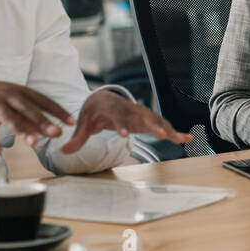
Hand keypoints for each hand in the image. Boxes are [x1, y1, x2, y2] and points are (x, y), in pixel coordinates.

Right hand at [0, 80, 74, 157]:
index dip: (58, 111)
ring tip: (34, 143)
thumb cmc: (2, 99)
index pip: (43, 101)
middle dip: (43, 121)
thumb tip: (54, 131)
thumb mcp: (18, 102)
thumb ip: (34, 116)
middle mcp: (9, 96)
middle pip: (28, 109)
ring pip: (10, 119)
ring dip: (22, 131)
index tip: (72, 123)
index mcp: (22, 91)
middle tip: (57, 133)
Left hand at [60, 90, 192, 153]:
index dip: (121, 124)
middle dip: (152, 124)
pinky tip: (187, 139)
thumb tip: (62, 151)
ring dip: (168, 129)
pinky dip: (175, 132)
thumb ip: (76, 139)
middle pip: (143, 115)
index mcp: (112, 107)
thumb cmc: (93, 111)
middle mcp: (130, 108)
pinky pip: (163, 126)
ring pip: (156, 120)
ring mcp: (141, 114)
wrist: (103, 100)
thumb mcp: (82, 124)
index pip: (117, 115)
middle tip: (160, 134)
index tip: (125, 135)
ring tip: (180, 138)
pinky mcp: (148, 121)